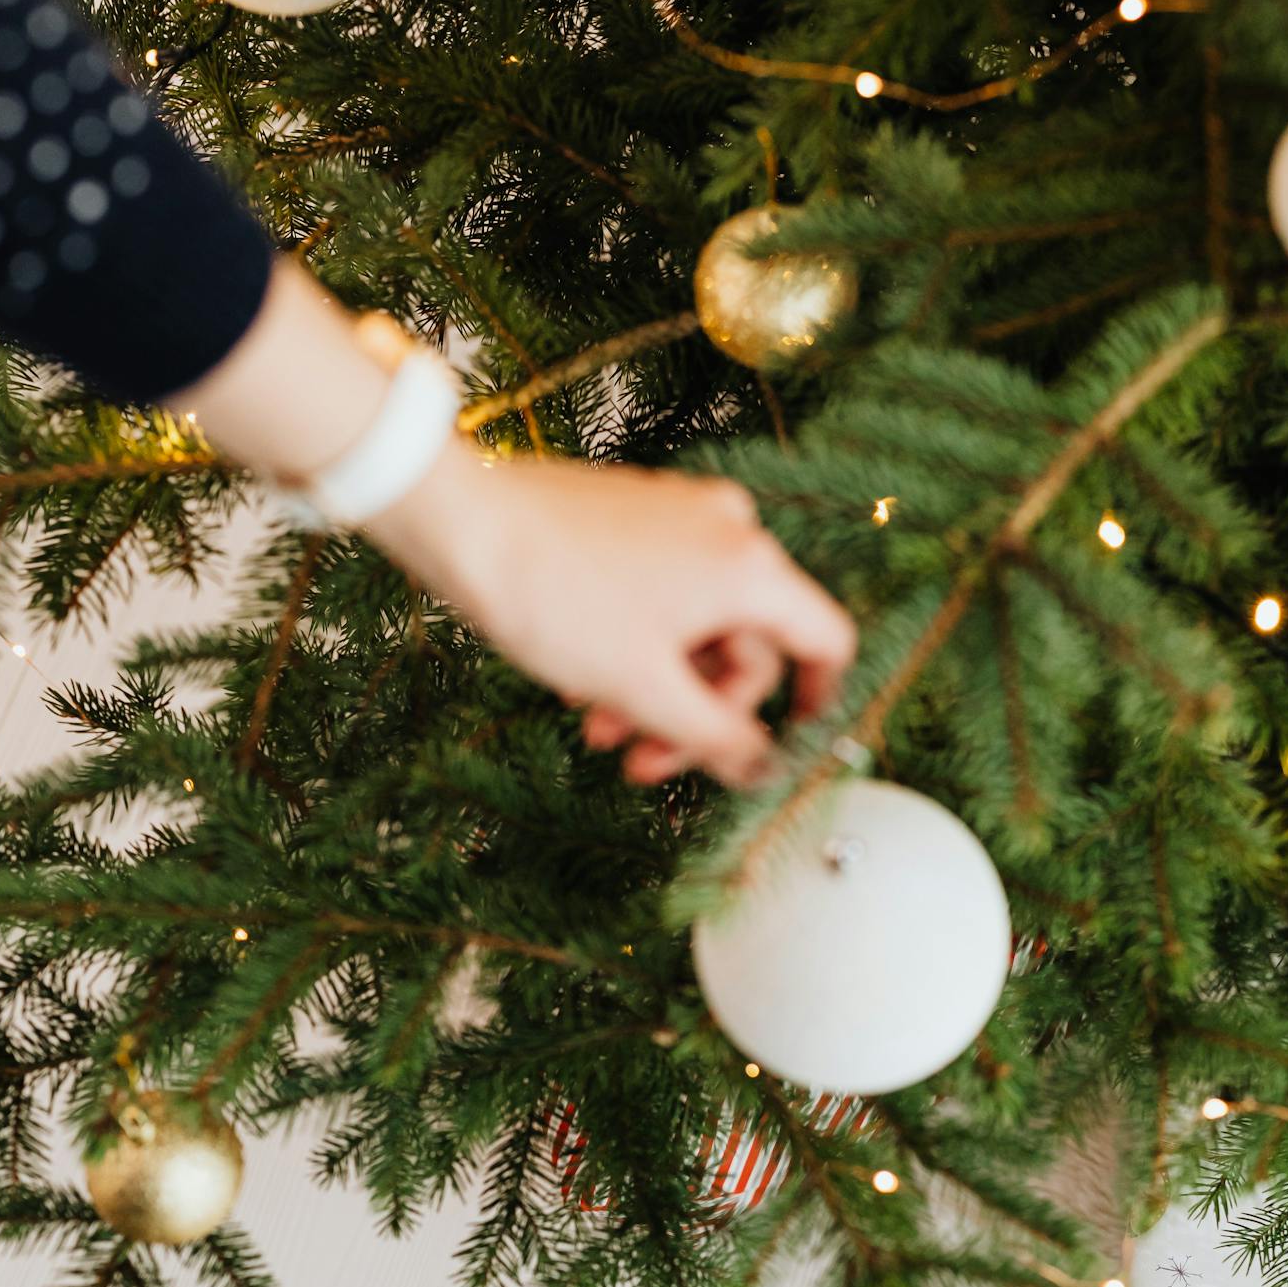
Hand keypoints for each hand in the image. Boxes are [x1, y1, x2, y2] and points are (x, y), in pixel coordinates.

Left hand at [370, 434, 856, 787]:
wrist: (461, 522)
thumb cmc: (553, 597)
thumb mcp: (645, 689)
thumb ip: (718, 738)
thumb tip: (764, 770)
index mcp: (749, 568)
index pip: (826, 641)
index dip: (816, 704)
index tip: (781, 747)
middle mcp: (728, 530)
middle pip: (749, 646)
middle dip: (697, 715)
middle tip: (642, 765)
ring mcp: (680, 516)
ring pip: (697, 626)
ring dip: (656, 691)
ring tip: (597, 730)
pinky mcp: (636, 516)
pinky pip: (662, 596)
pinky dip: (634, 647)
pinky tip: (580, 682)